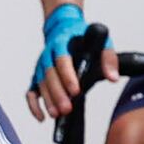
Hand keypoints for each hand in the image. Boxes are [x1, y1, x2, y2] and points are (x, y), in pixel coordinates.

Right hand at [31, 3, 99, 122]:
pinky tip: (41, 116)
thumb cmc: (83, 37)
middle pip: (49, 75)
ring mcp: (41, 66)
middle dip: (57, 93)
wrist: (64, 27)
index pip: (62, 60)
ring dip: (48, 100)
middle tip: (67, 108)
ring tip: (57, 114)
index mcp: (62, 43)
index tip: (75, 90)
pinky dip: (33, 105)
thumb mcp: (101, 41)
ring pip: (40, 84)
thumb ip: (108, 58)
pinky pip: (31, 91)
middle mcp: (48, 55)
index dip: (68, 76)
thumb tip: (113, 77)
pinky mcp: (37, 76)